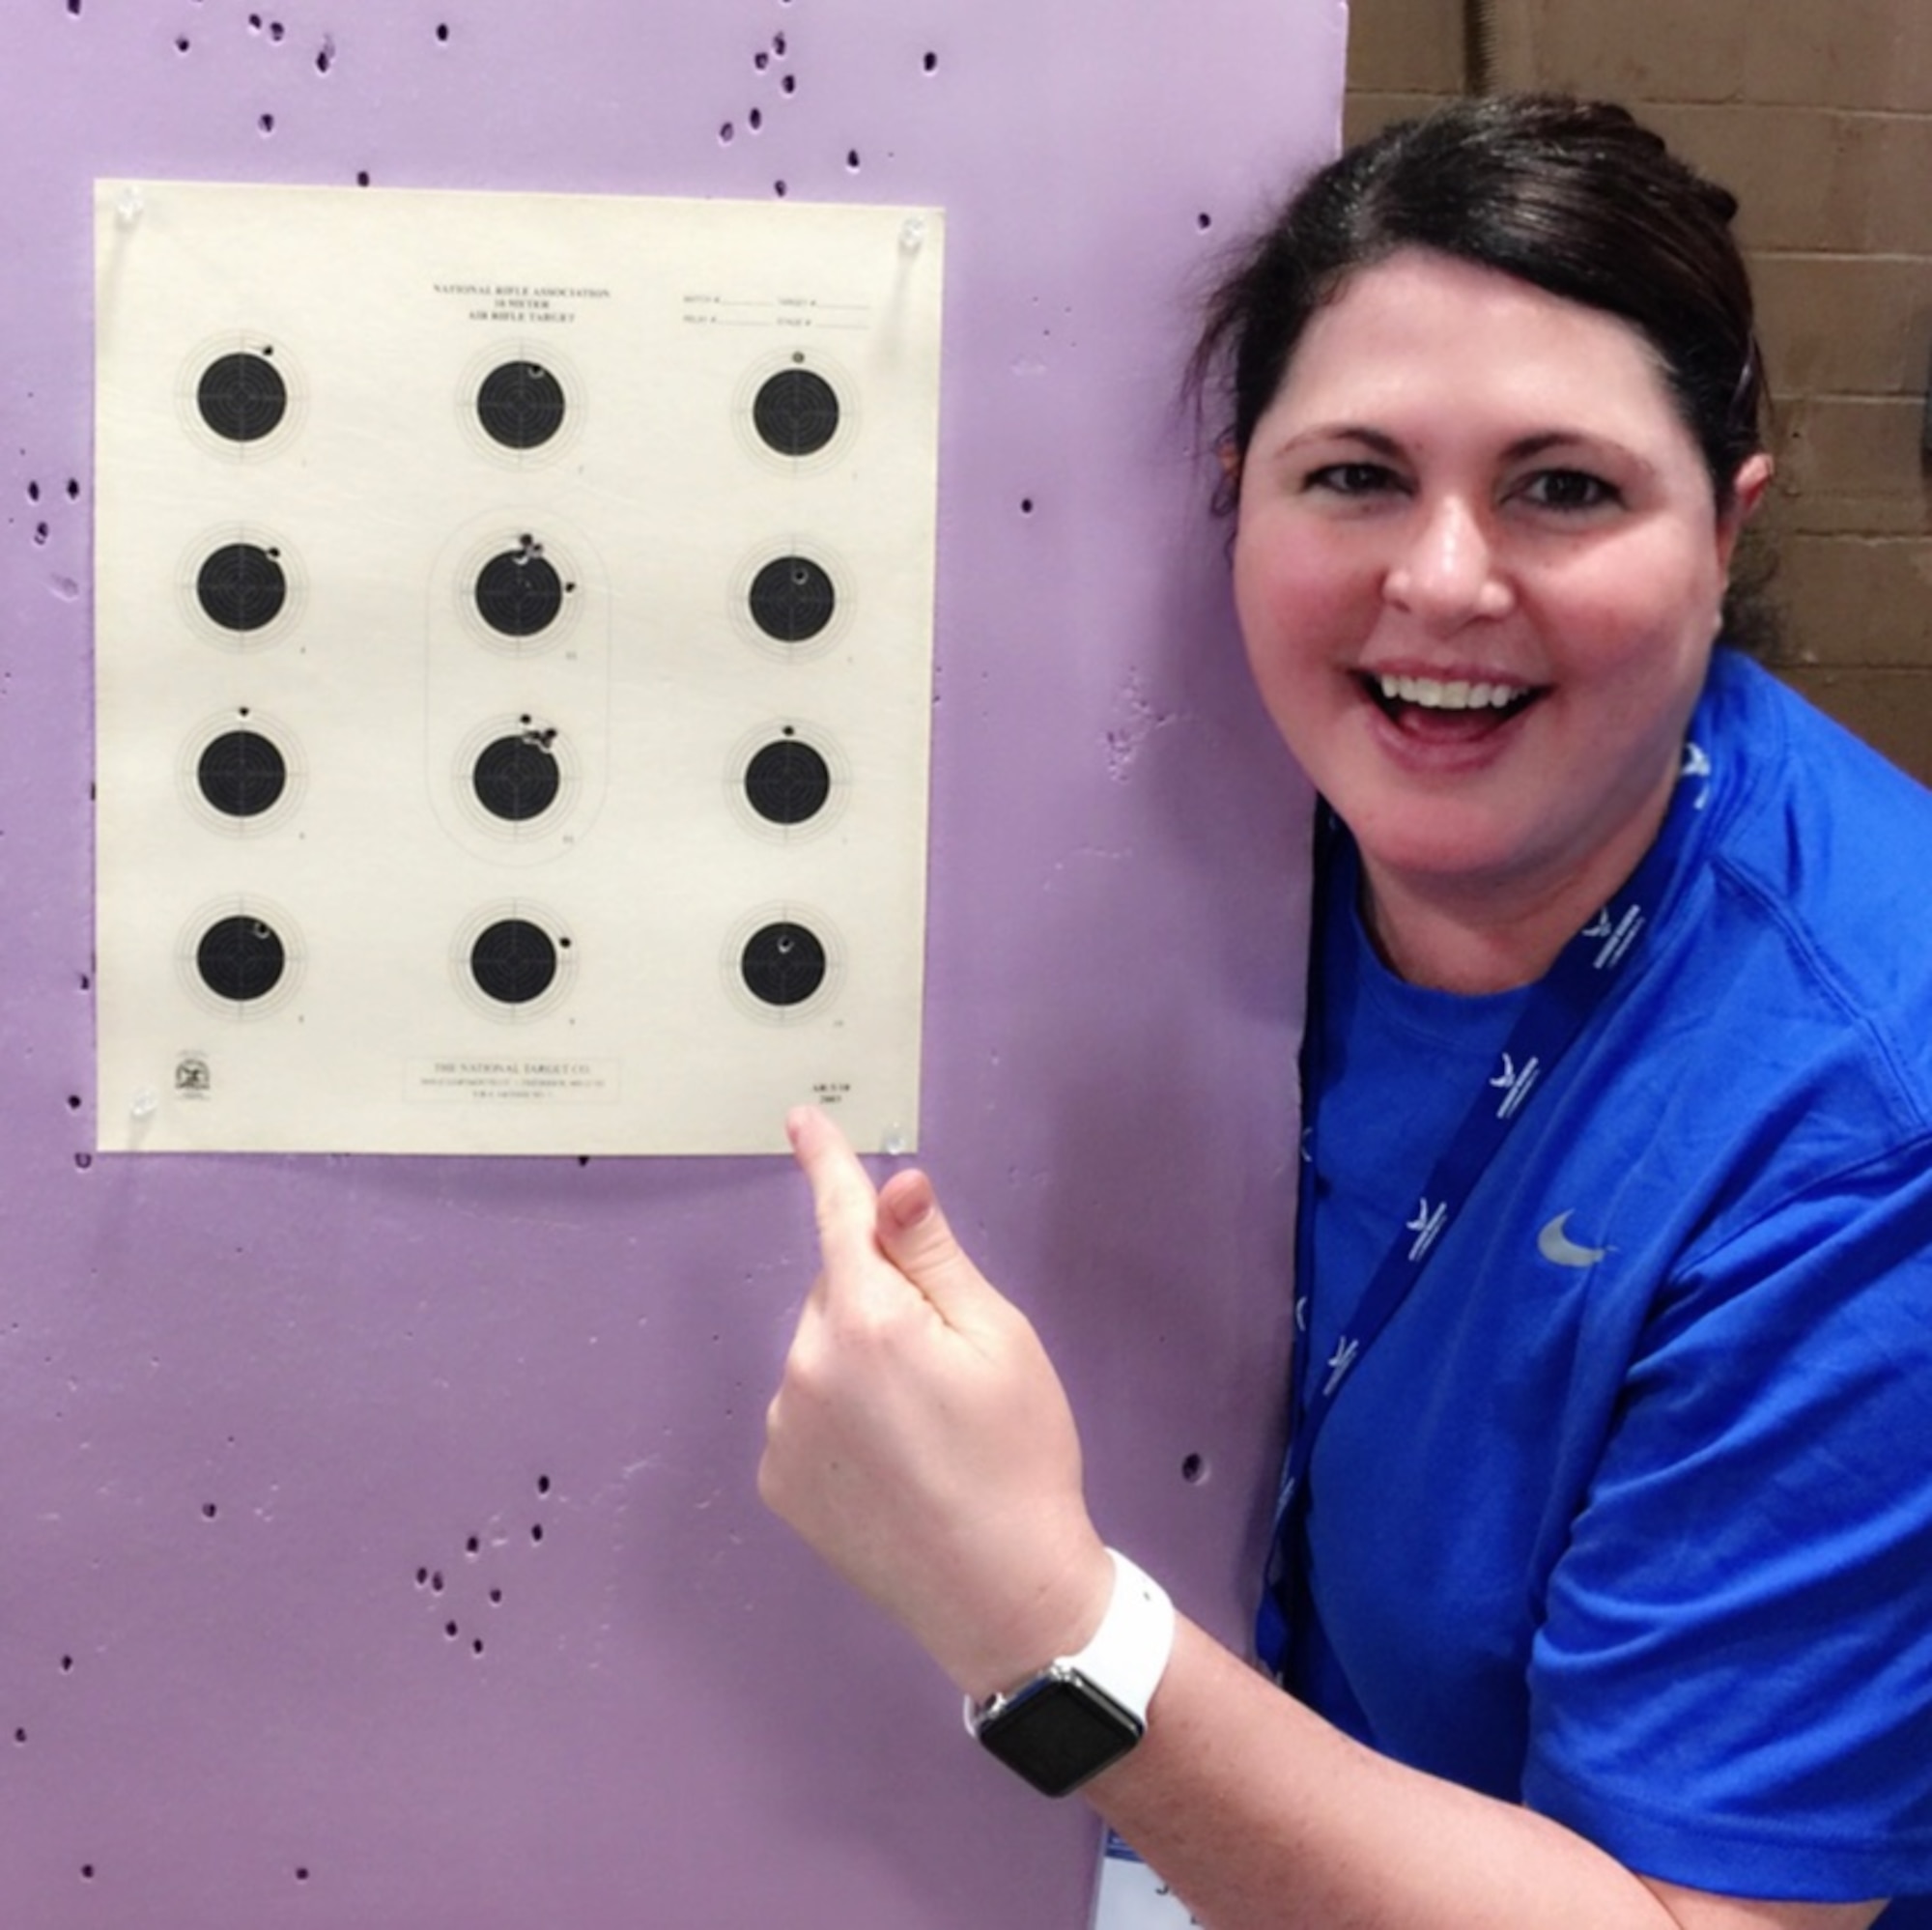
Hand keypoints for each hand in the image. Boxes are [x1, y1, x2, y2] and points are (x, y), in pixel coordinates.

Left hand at [759, 1107, 1112, 1699]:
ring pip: (821, 1354)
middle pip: (839, 1292)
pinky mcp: (778, 1480)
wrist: (1004, 1597)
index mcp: (867, 1321)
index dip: (827, 1163)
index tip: (803, 1121)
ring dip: (860, 1364)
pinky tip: (895, 1465)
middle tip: (950, 1366)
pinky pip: (806, 1413)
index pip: (840, 1217)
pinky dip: (841, 1418)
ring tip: (928, 1432)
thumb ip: (933, 1256)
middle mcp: (805, 1367)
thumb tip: (893, 1184)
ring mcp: (783, 1429)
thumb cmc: (1020, 1459)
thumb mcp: (999, 1339)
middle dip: (882, 1303)